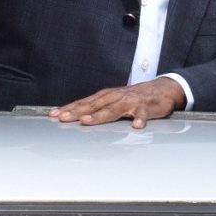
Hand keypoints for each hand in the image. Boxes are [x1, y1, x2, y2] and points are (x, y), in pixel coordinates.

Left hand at [51, 77, 187, 126]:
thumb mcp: (112, 101)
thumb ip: (97, 109)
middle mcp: (115, 97)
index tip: (54, 114)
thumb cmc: (133, 97)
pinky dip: (139, 119)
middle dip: (76, 112)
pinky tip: (136, 126)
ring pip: (113, 109)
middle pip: (93, 105)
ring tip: (87, 121)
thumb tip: (76, 117)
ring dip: (100, 115)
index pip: (83, 102)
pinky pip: (142, 114)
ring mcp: (130, 102)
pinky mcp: (145, 107)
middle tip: (63, 118)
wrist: (161, 89)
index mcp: (105, 96)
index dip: (68, 108)